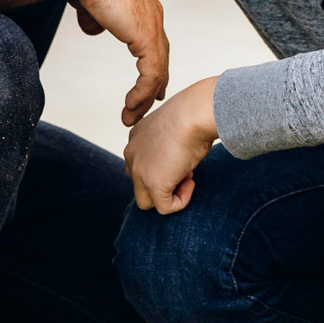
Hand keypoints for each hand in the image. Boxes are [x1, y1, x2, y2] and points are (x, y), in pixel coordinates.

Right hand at [72, 0, 170, 126]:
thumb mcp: (90, 2)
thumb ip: (95, 17)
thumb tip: (94, 28)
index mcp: (143, 8)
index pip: (154, 41)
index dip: (152, 64)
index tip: (148, 85)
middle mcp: (153, 17)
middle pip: (161, 58)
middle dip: (155, 84)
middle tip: (147, 105)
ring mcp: (153, 27)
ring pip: (158, 70)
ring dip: (145, 97)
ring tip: (131, 115)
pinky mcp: (147, 37)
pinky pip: (151, 74)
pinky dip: (143, 93)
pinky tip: (131, 105)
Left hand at [123, 78, 218, 214]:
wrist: (193, 114)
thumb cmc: (192, 115)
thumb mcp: (175, 127)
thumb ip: (169, 145)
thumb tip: (180, 165)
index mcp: (135, 137)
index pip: (140, 163)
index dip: (163, 165)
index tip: (181, 155)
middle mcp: (131, 154)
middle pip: (140, 183)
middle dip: (162, 181)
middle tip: (185, 168)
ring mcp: (139, 171)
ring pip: (146, 201)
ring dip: (168, 195)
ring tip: (187, 178)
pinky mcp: (153, 184)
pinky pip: (165, 208)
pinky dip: (180, 201)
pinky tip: (191, 183)